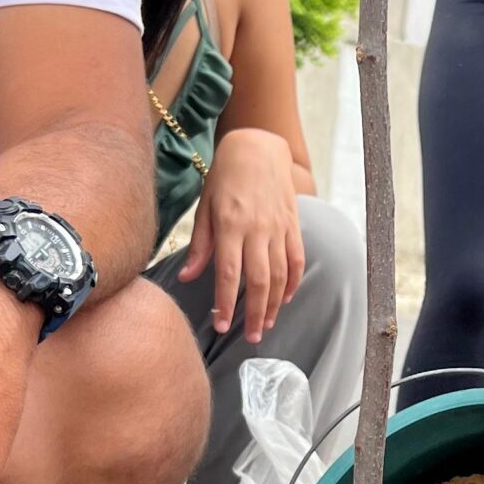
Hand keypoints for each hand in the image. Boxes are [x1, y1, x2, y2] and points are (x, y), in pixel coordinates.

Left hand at [180, 128, 304, 342]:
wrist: (258, 146)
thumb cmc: (224, 176)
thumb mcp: (205, 206)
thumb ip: (200, 245)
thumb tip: (186, 277)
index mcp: (230, 225)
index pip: (229, 273)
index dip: (226, 303)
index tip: (222, 326)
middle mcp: (257, 229)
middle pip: (259, 281)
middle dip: (254, 313)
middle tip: (251, 337)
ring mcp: (278, 227)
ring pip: (280, 274)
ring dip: (274, 303)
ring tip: (265, 324)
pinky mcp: (293, 224)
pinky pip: (297, 259)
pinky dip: (293, 282)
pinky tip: (284, 298)